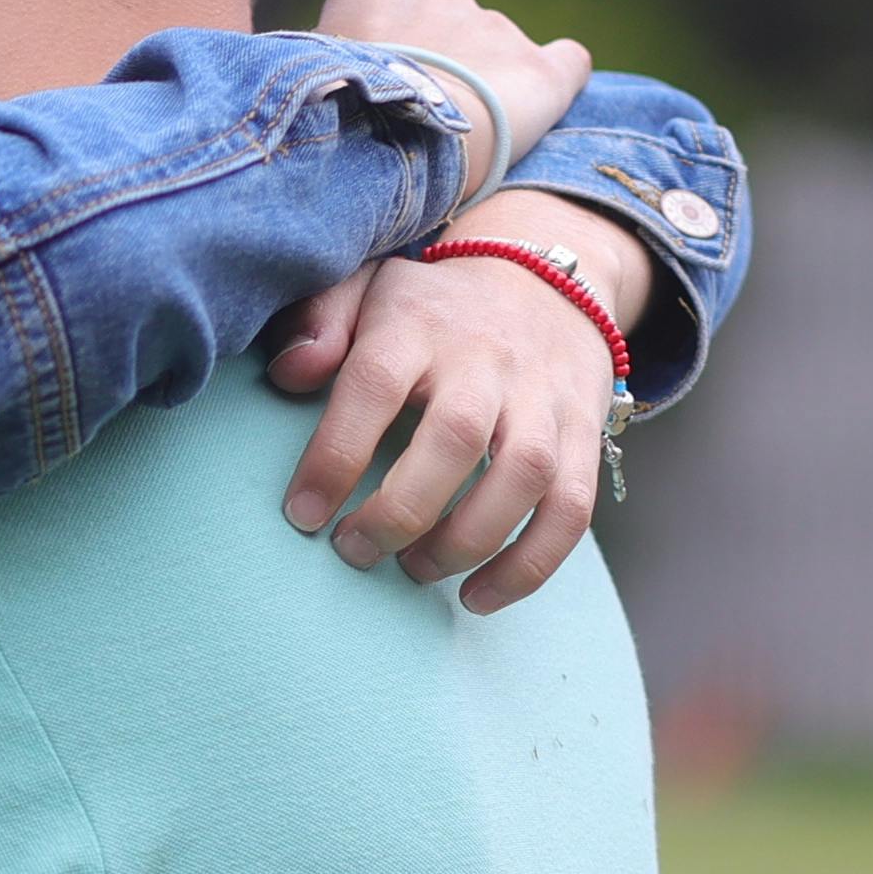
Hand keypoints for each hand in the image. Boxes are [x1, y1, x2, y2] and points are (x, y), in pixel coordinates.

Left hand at [261, 192, 650, 610]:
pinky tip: (479, 597)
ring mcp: (542, 401)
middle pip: (455, 438)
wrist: (544, 277)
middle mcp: (487, 362)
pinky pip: (571, 511)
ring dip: (464, 542)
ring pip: (522, 478)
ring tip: (413, 569)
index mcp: (419, 325)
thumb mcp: (364, 288)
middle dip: (401, 512)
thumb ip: (319, 323)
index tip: (303, 513)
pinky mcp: (582, 437)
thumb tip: (290, 374)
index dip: (336, 455)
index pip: (375, 384)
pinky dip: (529, 566)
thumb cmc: (430, 307)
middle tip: (355, 550)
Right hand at [313, 0, 585, 189]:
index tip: (377, 86)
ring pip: (493, 48)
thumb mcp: (302, 77)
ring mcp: (493, 27)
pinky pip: (565, 61)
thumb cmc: (331, 117)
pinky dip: (557, 77)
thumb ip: (322, 62)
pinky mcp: (541, 70)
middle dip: (438, 61)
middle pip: (442, 25)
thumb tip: (320, 77)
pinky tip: (543, 103)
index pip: (379, 6)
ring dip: (483, 79)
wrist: (391, 146)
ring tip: (464, 135)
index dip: (381, 49)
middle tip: (420, 117)